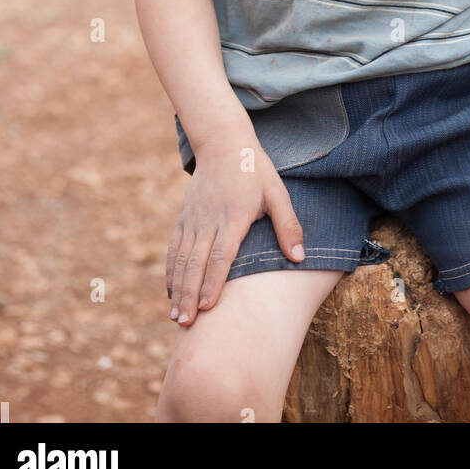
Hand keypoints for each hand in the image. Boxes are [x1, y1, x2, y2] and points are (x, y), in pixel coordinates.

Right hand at [166, 140, 304, 326]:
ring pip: (181, 259)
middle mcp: (209, 220)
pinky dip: (171, 272)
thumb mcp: (277, 193)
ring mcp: (193, 219)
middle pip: (196, 263)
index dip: (214, 282)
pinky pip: (174, 249)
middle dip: (190, 295)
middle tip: (185, 325)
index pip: (221, 255)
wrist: (223, 144)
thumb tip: (299, 257)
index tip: (209, 308)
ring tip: (176, 318)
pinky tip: (171, 293)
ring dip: (178, 289)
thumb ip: (288, 225)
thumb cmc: (255, 171)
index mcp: (234, 216)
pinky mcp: (183, 218)